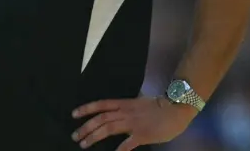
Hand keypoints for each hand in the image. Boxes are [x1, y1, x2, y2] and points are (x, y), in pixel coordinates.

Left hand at [72, 96, 195, 149]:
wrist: (176, 108)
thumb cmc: (159, 106)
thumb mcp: (138, 103)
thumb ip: (126, 109)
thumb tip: (115, 114)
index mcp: (123, 103)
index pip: (100, 104)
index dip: (86, 109)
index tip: (74, 114)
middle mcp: (125, 112)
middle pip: (100, 119)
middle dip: (86, 127)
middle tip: (75, 136)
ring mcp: (133, 123)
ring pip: (108, 129)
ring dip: (94, 136)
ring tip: (84, 144)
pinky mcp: (142, 135)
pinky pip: (128, 143)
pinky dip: (119, 149)